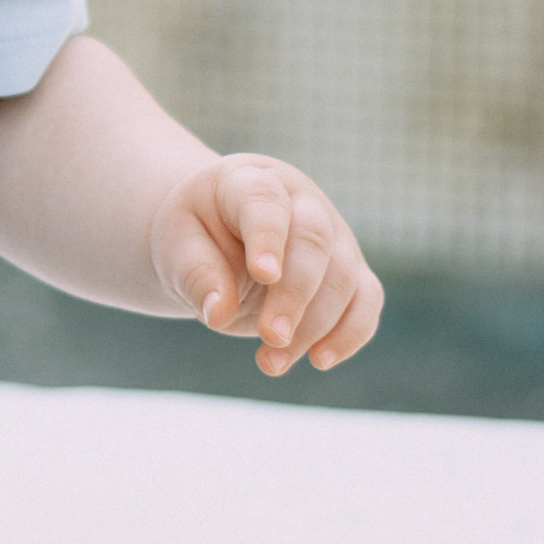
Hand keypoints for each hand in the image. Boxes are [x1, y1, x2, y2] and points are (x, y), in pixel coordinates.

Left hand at [149, 153, 382, 376]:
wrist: (216, 238)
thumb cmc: (194, 235)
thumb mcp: (176, 245)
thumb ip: (195, 273)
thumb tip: (219, 313)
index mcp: (251, 180)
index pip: (266, 202)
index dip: (268, 236)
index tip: (264, 274)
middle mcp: (302, 202)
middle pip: (313, 242)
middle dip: (295, 294)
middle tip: (271, 337)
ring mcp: (332, 234)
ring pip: (343, 276)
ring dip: (314, 326)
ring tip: (270, 363)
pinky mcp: (349, 271)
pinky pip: (367, 299)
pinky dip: (351, 332)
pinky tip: (320, 360)